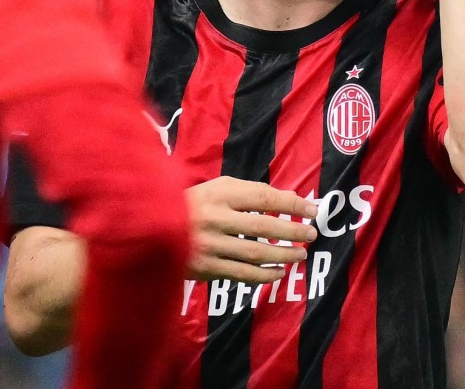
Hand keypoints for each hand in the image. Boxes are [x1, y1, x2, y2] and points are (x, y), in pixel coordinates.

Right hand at [185, 177, 317, 283]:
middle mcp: (214, 218)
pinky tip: (279, 274)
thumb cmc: (192, 204)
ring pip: (255, 253)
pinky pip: (242, 274)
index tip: (313, 210)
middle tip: (311, 234)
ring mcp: (209, 245)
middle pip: (263, 226)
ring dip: (283, 255)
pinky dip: (264, 276)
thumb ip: (247, 191)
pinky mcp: (205, 267)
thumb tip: (286, 198)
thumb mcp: (215, 188)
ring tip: (299, 255)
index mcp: (218, 194)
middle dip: (292, 231)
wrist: (151, 227)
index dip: (291, 203)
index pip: (263, 197)